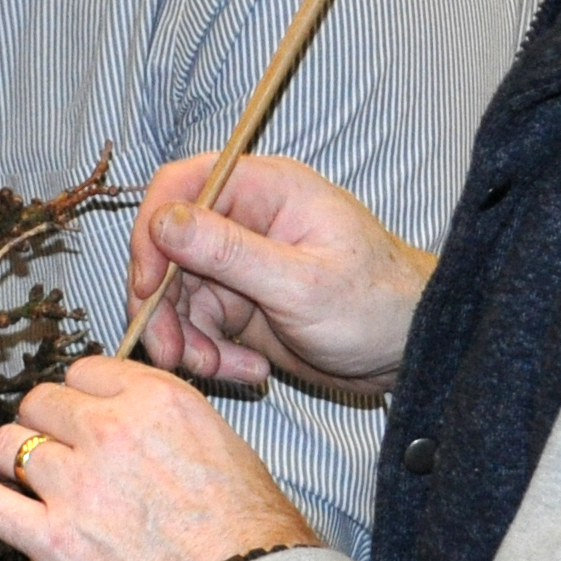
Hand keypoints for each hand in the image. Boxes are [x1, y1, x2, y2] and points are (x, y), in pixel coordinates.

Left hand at [0, 356, 316, 560]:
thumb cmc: (252, 534)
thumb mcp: (225, 447)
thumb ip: (168, 425)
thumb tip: (137, 427)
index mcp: (158, 399)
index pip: (86, 370)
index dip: (80, 395)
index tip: (80, 414)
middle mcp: (112, 429)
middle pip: (41, 402)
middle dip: (41, 424)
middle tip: (50, 449)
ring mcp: (76, 483)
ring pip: (7, 444)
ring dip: (6, 459)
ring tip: (8, 474)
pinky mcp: (53, 539)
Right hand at [126, 155, 432, 395]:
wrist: (412, 351)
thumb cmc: (377, 303)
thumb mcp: (301, 282)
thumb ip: (229, 252)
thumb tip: (164, 222)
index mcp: (264, 189)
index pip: (179, 188)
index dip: (152, 235)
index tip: (147, 287)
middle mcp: (246, 220)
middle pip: (168, 250)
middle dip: (163, 305)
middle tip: (171, 353)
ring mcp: (241, 264)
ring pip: (178, 295)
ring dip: (187, 338)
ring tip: (220, 370)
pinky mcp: (244, 305)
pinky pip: (202, 326)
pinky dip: (212, 354)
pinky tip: (250, 372)